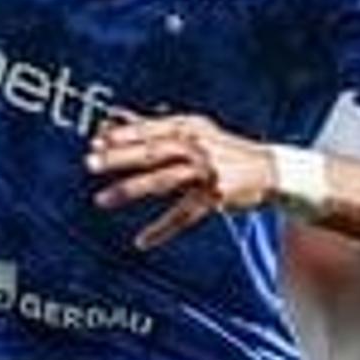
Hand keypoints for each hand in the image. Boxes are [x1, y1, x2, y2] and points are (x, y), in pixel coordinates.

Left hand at [86, 113, 277, 249]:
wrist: (269, 169)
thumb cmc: (222, 149)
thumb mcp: (192, 132)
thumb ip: (154, 127)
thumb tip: (114, 119)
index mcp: (189, 126)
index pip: (151, 128)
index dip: (122, 134)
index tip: (94, 140)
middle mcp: (197, 145)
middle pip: (152, 151)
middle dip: (119, 157)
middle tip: (89, 162)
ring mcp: (207, 171)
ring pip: (162, 181)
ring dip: (130, 190)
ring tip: (100, 200)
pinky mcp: (216, 196)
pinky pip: (183, 215)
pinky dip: (162, 229)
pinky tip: (141, 241)